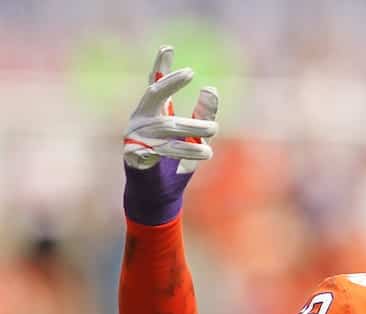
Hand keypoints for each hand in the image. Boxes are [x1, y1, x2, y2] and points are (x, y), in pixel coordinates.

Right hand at [123, 46, 219, 224]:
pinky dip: (181, 152)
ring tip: (214, 135)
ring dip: (193, 131)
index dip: (160, 65)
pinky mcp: (134, 156)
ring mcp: (135, 137)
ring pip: (167, 127)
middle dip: (170, 82)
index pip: (155, 84)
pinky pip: (160, 150)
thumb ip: (202, 114)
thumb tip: (212, 89)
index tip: (169, 47)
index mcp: (153, 112)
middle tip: (190, 73)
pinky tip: (202, 153)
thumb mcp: (194, 137)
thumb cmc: (175, 163)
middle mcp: (141, 120)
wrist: (158, 197)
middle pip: (153, 94)